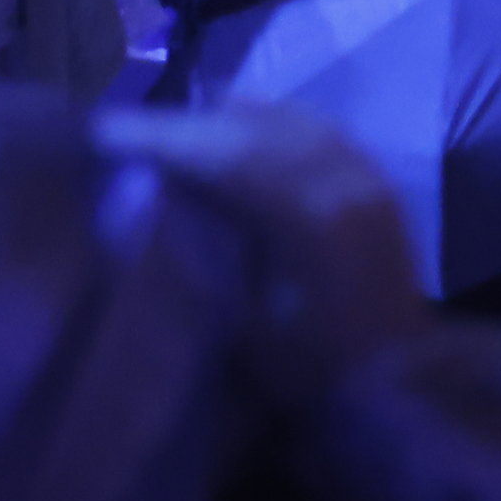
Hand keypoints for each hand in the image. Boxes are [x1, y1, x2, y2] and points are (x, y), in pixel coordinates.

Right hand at [104, 97, 418, 395]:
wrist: (395, 380)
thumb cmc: (308, 366)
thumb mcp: (241, 321)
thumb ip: (202, 254)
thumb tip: (151, 200)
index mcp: (310, 215)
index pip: (227, 156)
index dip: (165, 139)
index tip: (105, 132)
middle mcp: (346, 182)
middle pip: (259, 130)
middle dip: (191, 125)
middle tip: (129, 127)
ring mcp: (369, 179)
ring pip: (293, 125)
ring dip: (232, 120)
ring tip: (175, 123)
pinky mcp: (379, 187)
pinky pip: (321, 136)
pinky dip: (274, 126)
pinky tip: (241, 128)